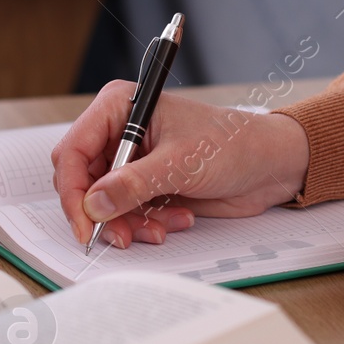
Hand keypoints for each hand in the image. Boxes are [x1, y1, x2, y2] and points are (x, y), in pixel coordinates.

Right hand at [51, 83, 311, 248]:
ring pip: (105, 203)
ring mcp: (133, 160)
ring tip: (162, 229)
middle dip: (103, 212)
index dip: (73, 190)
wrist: (270, 165)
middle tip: (122, 236)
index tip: (85, 223)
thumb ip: (133, 185)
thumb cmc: (233, 144)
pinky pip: (128, 213)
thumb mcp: (181, 164)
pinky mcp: (147, 184)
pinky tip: (179, 218)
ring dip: (130, 222)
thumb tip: (93, 204)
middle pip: (83, 181)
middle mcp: (121, 131)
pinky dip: (148, 223)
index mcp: (120, 107)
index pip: (73, 150)